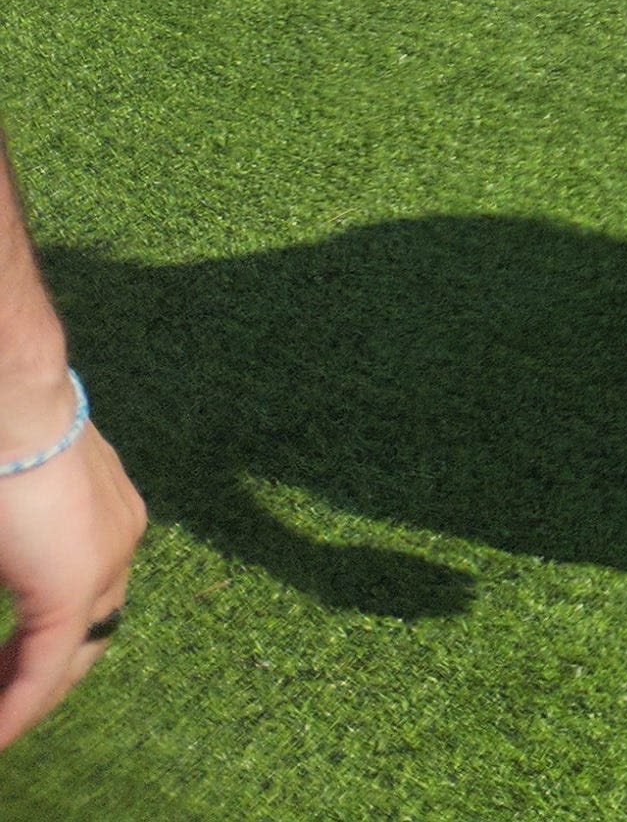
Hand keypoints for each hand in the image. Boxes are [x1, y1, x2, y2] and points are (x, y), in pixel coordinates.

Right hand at [0, 388, 142, 755]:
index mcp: (103, 520)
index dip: (48, 646)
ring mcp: (102, 562)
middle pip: (86, 635)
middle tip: (6, 706)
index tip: (12, 676)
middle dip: (39, 680)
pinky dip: (18, 703)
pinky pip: (45, 665)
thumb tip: (16, 554)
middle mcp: (116, 542)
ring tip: (2, 727)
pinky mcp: (73, 583)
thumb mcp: (16, 511)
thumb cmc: (3, 445)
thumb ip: (18, 548)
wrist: (10, 397)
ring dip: (28, 697)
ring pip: (70, 655)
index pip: (85, 602)